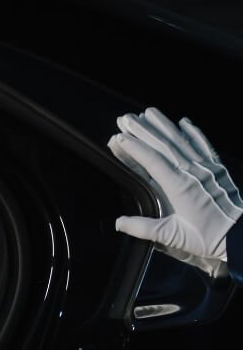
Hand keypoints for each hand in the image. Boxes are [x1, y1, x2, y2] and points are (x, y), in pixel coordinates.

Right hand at [107, 107, 242, 275]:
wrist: (241, 235)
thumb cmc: (208, 237)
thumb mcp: (173, 236)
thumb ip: (144, 228)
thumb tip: (119, 223)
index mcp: (179, 187)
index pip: (152, 161)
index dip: (135, 148)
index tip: (119, 137)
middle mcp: (192, 172)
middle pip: (164, 145)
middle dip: (143, 130)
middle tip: (126, 118)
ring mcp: (206, 168)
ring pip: (181, 141)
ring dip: (164, 125)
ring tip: (148, 112)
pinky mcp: (217, 169)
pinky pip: (204, 145)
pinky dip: (194, 133)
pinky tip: (184, 122)